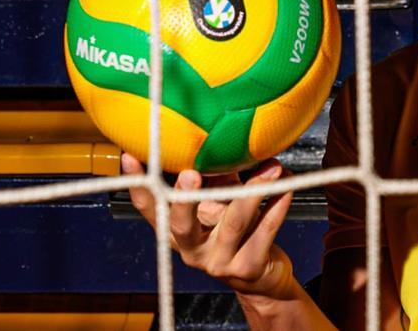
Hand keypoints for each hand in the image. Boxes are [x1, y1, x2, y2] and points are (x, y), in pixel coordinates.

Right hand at [122, 153, 297, 299]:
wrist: (264, 278)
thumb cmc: (239, 232)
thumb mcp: (221, 204)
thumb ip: (216, 178)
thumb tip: (219, 138)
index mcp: (179, 232)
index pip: (151, 209)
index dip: (138, 186)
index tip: (131, 156)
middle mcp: (192, 250)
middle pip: (181, 226)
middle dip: (185, 199)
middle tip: (190, 174)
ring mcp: (219, 263)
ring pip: (234, 223)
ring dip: (253, 190)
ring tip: (271, 167)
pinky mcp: (247, 268)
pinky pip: (264, 232)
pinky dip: (277, 207)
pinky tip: (286, 187)